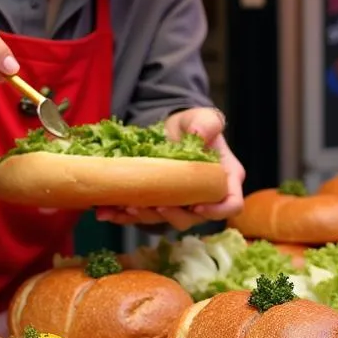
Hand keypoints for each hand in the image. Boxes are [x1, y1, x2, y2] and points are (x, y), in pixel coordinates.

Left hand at [95, 107, 245, 230]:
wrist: (170, 130)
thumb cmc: (194, 124)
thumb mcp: (203, 117)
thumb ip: (207, 123)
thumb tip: (199, 134)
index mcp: (223, 180)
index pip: (230, 204)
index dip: (216, 211)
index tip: (197, 207)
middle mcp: (203, 198)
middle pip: (193, 218)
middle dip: (171, 216)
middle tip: (153, 206)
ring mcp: (179, 205)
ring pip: (164, 221)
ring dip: (144, 217)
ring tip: (126, 207)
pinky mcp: (157, 205)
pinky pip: (142, 216)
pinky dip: (124, 216)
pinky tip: (107, 212)